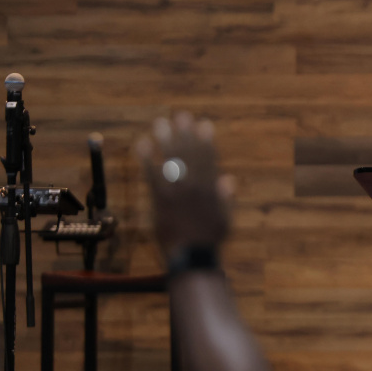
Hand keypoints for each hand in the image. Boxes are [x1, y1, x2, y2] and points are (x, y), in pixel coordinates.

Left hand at [135, 112, 233, 263]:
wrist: (190, 255)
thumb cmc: (209, 239)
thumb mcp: (225, 218)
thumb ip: (226, 198)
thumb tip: (228, 179)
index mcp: (211, 188)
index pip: (209, 158)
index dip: (206, 139)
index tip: (203, 124)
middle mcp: (194, 186)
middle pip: (189, 154)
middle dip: (185, 133)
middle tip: (181, 115)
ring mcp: (176, 192)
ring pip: (171, 160)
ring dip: (166, 139)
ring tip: (161, 123)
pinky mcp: (160, 199)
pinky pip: (151, 174)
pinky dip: (146, 158)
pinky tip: (143, 144)